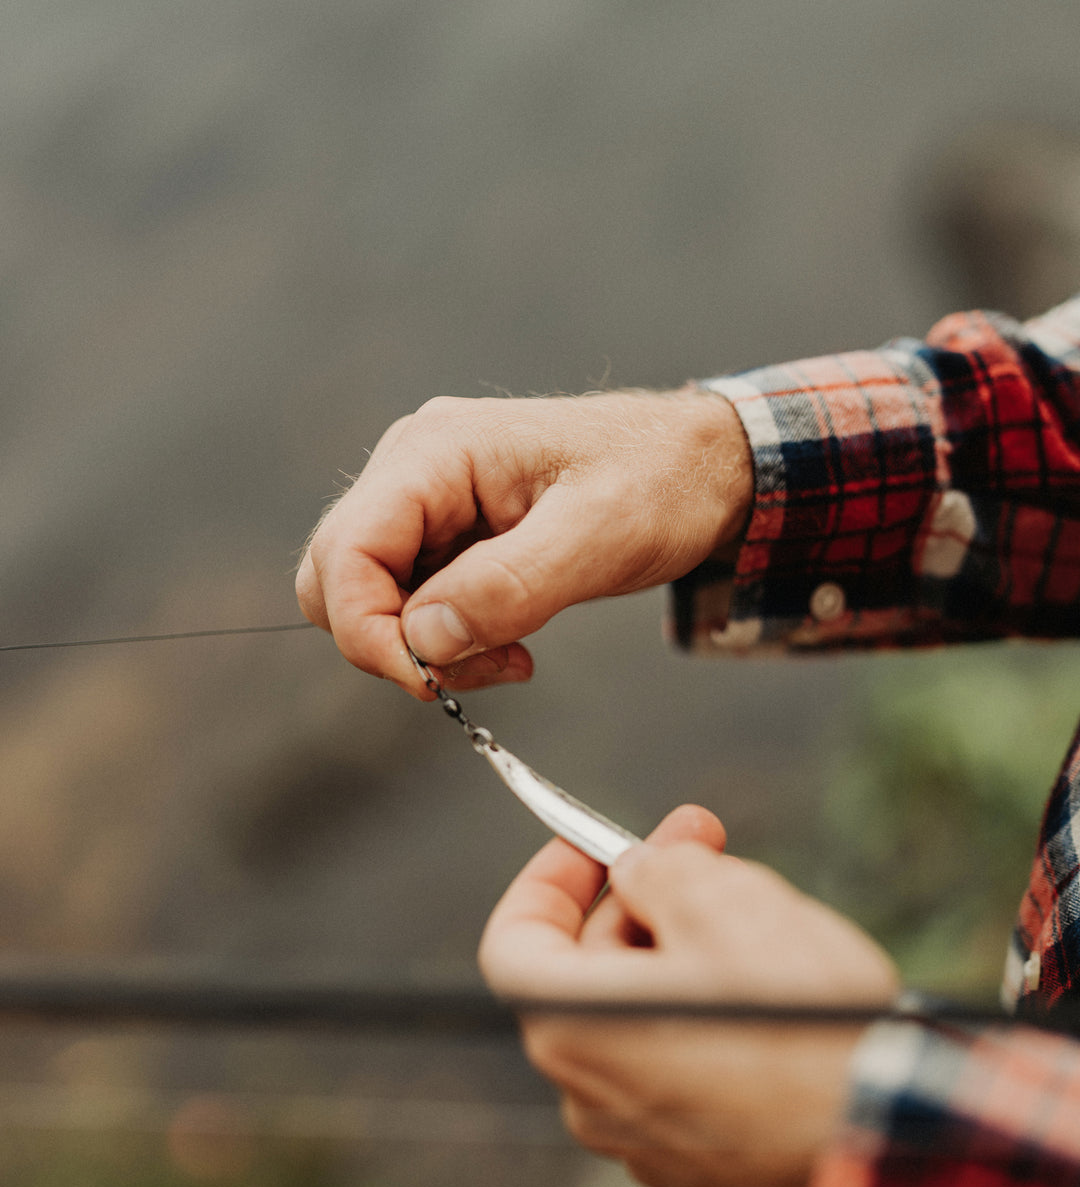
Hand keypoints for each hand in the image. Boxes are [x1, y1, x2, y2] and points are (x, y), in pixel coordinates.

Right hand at [296, 389, 751, 695]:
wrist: (703, 466)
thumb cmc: (662, 481)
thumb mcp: (600, 536)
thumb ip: (508, 587)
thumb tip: (424, 640)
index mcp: (433, 453)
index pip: (344, 552)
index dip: (368, 631)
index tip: (429, 682)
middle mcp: (413, 470)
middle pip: (338, 578)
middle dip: (396, 642)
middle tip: (483, 663)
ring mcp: (427, 502)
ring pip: (372, 599)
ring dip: (429, 649)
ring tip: (513, 652)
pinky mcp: (448, 533)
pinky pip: (415, 604)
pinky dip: (452, 641)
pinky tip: (513, 640)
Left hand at [479, 806, 899, 1186]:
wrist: (894, 1151)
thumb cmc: (800, 1024)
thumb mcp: (729, 903)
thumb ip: (662, 870)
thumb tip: (642, 872)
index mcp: (572, 1027)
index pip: (514, 940)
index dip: (550, 878)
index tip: (598, 842)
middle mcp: (587, 1094)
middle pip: (588, 971)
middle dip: (642, 898)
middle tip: (709, 843)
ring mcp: (643, 1139)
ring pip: (643, 1016)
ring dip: (684, 953)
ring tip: (763, 915)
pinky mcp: (700, 1165)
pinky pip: (684, 1067)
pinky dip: (709, 1015)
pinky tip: (777, 990)